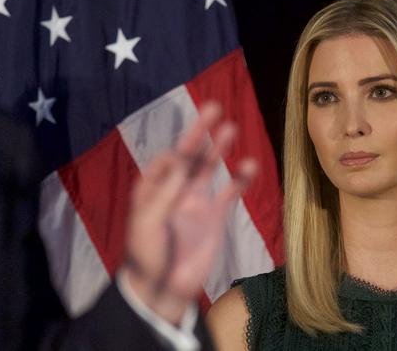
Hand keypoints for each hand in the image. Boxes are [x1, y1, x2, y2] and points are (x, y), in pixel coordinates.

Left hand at [122, 102, 256, 323]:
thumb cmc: (147, 255)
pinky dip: (240, 180)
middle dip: (200, 131)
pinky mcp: (214, 217)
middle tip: (213, 106)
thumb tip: (180, 158)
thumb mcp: (147, 222)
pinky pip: (229, 194)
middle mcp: (175, 190)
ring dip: (220, 148)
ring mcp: (197, 202)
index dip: (176, 153)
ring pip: (210, 168)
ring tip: (232, 128)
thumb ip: (164, 191)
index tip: (183, 158)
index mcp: (153, 189)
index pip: (166, 160)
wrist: (164, 289)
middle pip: (190, 154)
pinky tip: (250, 165)